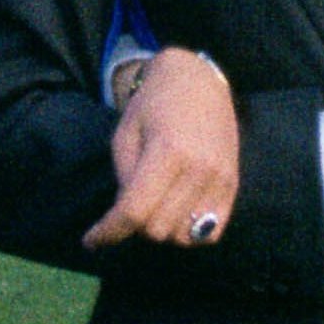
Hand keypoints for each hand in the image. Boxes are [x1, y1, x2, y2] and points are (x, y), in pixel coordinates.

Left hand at [83, 48, 240, 251]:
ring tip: (154, 206)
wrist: (198, 81)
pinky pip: (210, 234)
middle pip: (157, 229)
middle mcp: (199, 169)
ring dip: (162, 230)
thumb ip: (124, 178)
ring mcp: (220, 179)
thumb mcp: (125, 135)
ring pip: (182, 237)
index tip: (90, 242)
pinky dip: (189, 233)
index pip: (134, 211)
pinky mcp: (233, 186)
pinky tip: (177, 214)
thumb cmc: (153, 105)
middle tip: (128, 207)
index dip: (108, 232)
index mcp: (167, 152)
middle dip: (135, 225)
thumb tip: (126, 219)